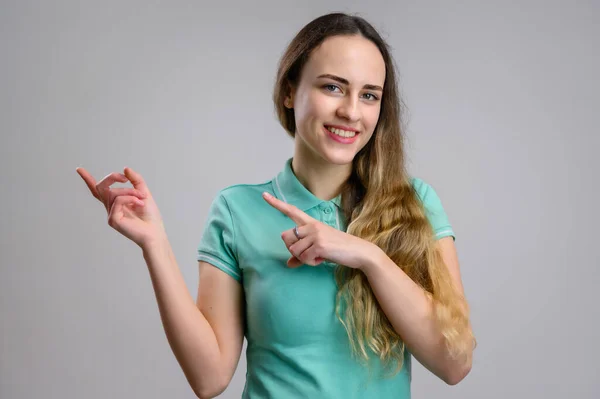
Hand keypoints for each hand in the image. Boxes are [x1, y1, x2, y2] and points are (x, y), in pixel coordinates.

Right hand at [76, 166, 165, 248]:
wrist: (155, 232)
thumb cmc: (149, 215)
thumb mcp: (144, 192)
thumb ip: (135, 180)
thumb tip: (125, 168)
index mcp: (116, 202)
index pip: (98, 190)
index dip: (87, 180)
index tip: (79, 169)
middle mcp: (110, 208)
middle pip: (101, 187)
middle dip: (112, 177)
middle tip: (125, 178)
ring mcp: (110, 214)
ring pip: (113, 193)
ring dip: (130, 191)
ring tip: (142, 198)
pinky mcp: (113, 220)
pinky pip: (118, 201)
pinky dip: (130, 198)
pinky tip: (139, 203)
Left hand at [262, 192, 378, 268]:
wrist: (359, 252)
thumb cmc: (338, 249)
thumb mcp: (319, 248)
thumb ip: (302, 254)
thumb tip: (289, 263)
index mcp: (311, 222)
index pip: (291, 210)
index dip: (276, 203)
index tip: (264, 195)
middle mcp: (311, 225)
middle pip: (285, 237)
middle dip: (293, 249)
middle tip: (307, 253)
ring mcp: (315, 234)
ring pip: (294, 250)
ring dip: (304, 258)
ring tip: (318, 256)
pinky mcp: (319, 245)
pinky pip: (304, 258)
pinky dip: (311, 263)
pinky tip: (322, 259)